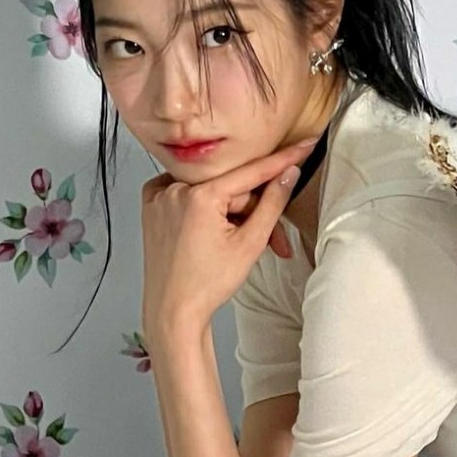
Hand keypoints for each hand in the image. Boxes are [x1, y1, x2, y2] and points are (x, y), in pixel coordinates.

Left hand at [140, 138, 317, 334]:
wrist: (173, 312)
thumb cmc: (207, 285)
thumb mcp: (249, 243)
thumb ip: (272, 203)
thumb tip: (288, 173)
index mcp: (199, 196)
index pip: (252, 171)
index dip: (283, 160)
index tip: (305, 145)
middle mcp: (174, 189)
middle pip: (230, 188)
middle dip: (253, 212)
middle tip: (273, 241)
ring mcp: (159, 197)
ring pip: (211, 193)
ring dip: (230, 213)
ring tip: (239, 244)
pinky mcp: (151, 206)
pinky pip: (187, 195)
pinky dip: (202, 208)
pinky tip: (208, 232)